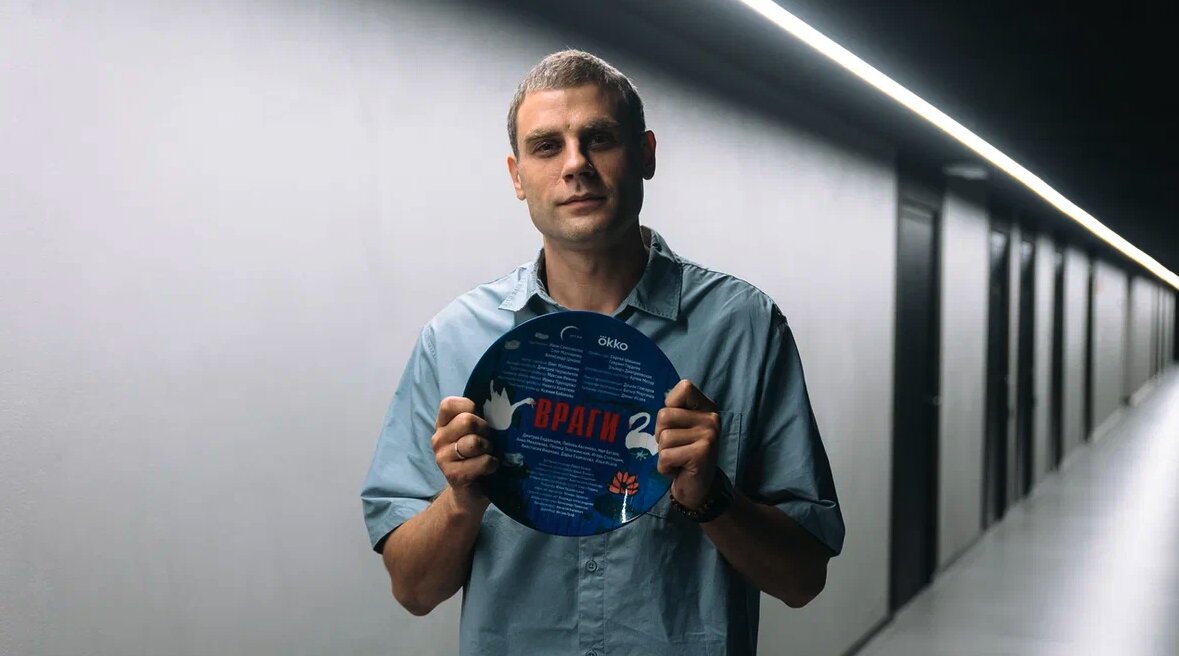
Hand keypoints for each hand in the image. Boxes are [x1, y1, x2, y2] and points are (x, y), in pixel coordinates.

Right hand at [432, 397, 498, 513]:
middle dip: (485, 429)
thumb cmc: (478, 457)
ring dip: (489, 448)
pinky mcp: (454, 475)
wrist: (470, 494)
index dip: (469, 407)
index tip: (480, 417)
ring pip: (474, 442)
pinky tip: (491, 467)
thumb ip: (479, 418)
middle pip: (467, 421)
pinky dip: (492, 464)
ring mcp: (443, 458)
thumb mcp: (476, 433)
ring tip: (489, 454)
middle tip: (489, 440)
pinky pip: (481, 462)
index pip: (449, 404)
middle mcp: (438, 439)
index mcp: (443, 425)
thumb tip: (501, 404)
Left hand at [656, 379, 719, 509]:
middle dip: (661, 434)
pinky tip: (678, 470)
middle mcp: (712, 418)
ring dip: (663, 453)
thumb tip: (660, 399)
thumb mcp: (682, 428)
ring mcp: (709, 436)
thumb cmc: (684, 454)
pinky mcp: (701, 454)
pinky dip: (665, 467)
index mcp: (707, 408)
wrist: (698, 489)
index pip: (685, 387)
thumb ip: (675, 412)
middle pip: (665, 415)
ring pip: (664, 437)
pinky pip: (666, 456)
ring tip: (677, 459)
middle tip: (675, 448)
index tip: (675, 423)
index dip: (670, 405)